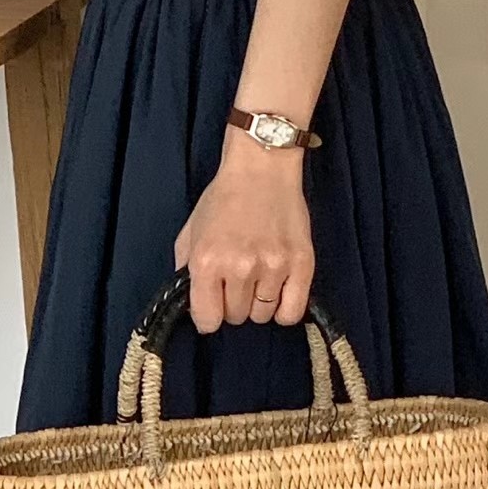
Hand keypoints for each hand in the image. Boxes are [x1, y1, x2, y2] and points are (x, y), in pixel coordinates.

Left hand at [174, 133, 313, 334]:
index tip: (212, 304)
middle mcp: (240, 267)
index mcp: (207, 260)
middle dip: (233, 303)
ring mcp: (273, 267)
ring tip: (258, 276)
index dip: (208, 314)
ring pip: (263, 315)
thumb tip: (192, 304)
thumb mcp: (191, 230)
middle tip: (236, 279)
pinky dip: (284, 309)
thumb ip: (185, 269)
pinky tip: (277, 291)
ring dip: (258, 302)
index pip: (207, 320)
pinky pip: (292, 312)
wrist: (262, 168)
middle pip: (236, 317)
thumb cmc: (225, 197)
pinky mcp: (302, 265)